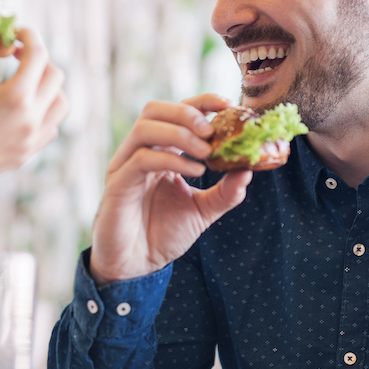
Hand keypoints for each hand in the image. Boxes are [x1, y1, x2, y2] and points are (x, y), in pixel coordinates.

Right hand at [0, 26, 67, 195]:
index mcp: (15, 97)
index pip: (38, 54)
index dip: (28, 35)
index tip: (16, 32)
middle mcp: (31, 119)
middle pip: (54, 75)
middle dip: (38, 58)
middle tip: (16, 54)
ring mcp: (32, 139)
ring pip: (60, 102)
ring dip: (47, 85)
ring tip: (23, 80)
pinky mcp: (28, 153)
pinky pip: (51, 125)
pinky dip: (44, 110)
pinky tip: (20, 107)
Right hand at [89, 94, 251, 284]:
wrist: (136, 266)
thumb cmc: (162, 234)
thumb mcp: (202, 211)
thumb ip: (225, 192)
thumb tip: (249, 170)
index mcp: (158, 151)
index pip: (176, 112)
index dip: (201, 102)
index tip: (228, 104)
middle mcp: (139, 152)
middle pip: (155, 109)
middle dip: (187, 112)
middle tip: (213, 130)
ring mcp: (125, 166)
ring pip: (145, 128)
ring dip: (181, 133)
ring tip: (207, 152)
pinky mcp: (118, 184)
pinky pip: (142, 159)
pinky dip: (171, 159)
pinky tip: (195, 171)